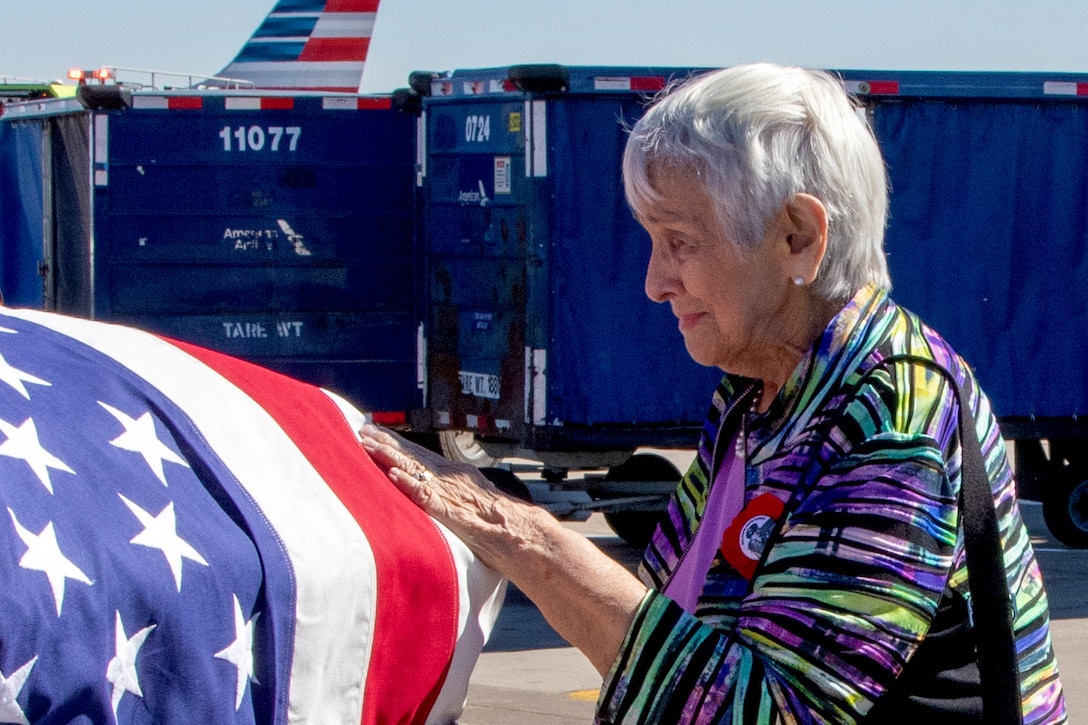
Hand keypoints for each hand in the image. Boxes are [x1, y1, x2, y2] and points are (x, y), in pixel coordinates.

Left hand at [359, 424, 517, 566]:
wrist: (525, 534)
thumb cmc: (500, 525)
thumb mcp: (473, 502)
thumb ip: (453, 496)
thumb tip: (432, 493)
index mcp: (457, 475)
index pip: (422, 455)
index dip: (398, 444)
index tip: (377, 434)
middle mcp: (453, 477)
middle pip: (415, 456)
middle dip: (388, 442)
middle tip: (363, 429)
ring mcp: (453, 493)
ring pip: (417, 469)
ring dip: (391, 456)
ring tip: (369, 445)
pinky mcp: (454, 512)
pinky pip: (427, 496)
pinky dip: (409, 484)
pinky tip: (393, 475)